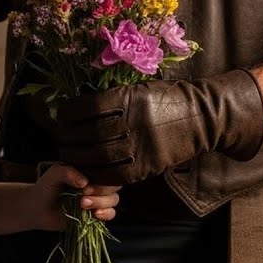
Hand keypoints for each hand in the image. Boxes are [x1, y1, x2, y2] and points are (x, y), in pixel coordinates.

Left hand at [28, 163, 120, 231]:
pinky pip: (110, 214)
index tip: (85, 186)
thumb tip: (84, 181)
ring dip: (101, 203)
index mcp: (90, 172)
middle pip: (114, 186)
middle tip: (83, 196)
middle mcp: (97, 185)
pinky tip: (95, 215)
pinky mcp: (95, 215)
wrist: (38, 208)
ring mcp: (97, 200)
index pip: (108, 171)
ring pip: (113, 200)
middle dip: (101, 192)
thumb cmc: (47, 187)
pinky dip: (106, 214)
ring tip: (82, 205)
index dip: (101, 179)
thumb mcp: (54, 173)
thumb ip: (67, 172)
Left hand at [56, 69, 262, 184]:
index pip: (84, 109)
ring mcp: (138, 147)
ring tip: (70, 156)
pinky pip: (112, 175)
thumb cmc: (167, 98)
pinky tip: (89, 169)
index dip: (67, 116)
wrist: (201, 118)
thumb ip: (112, 97)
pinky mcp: (145, 167)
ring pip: (96, 158)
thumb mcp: (139, 88)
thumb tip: (79, 106)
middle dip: (67, 140)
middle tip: (61, 140)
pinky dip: (96, 173)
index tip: (62, 117)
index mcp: (127, 99)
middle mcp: (130, 123)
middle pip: (86, 136)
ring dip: (77, 159)